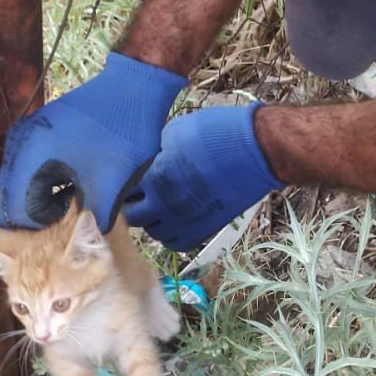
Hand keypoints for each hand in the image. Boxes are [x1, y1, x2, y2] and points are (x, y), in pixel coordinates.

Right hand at [0, 53, 187, 231]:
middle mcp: (21, 144)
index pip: (11, 211)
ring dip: (38, 202)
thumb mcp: (111, 183)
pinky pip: (31, 168)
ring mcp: (29, 135)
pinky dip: (44, 185)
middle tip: (61, 231)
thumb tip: (83, 245)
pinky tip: (70, 191)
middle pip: (10, 198)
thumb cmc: (123, 133)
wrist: (134, 86)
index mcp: (31, 157)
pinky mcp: (41, 131)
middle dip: (32, 220)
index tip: (59, 239)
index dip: (34, 233)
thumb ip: (93, 219)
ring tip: (69, 212)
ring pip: (20, 184)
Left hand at [125, 103, 281, 251]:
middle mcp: (163, 204)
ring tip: (159, 205)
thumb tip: (143, 160)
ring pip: (151, 232)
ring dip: (151, 220)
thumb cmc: (216, 132)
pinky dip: (170, 234)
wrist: (256, 151)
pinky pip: (174, 243)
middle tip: (139, 193)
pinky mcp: (202, 230)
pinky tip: (175, 218)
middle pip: (131, 216)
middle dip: (131, 205)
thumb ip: (153, 152)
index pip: (119, 190)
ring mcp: (182, 220)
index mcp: (152, 176)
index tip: (123, 177)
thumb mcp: (174, 132)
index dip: (118, 184)